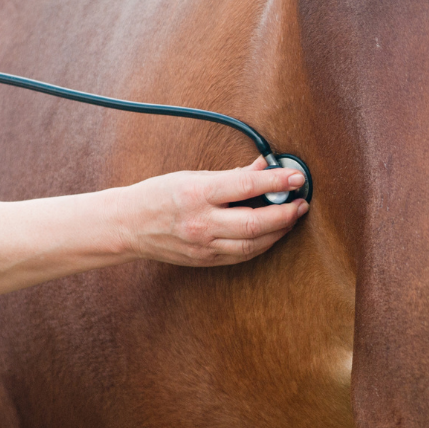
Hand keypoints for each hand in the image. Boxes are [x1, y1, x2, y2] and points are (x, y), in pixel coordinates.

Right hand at [115, 157, 308, 265]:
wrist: (127, 226)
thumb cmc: (158, 195)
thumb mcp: (192, 176)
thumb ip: (231, 175)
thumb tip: (264, 167)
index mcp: (197, 193)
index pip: (245, 187)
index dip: (276, 182)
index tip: (296, 177)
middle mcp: (201, 222)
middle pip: (255, 223)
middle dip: (285, 213)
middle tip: (301, 202)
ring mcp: (203, 245)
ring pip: (252, 245)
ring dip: (278, 231)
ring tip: (292, 217)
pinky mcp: (205, 260)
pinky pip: (241, 255)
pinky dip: (262, 244)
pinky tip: (272, 233)